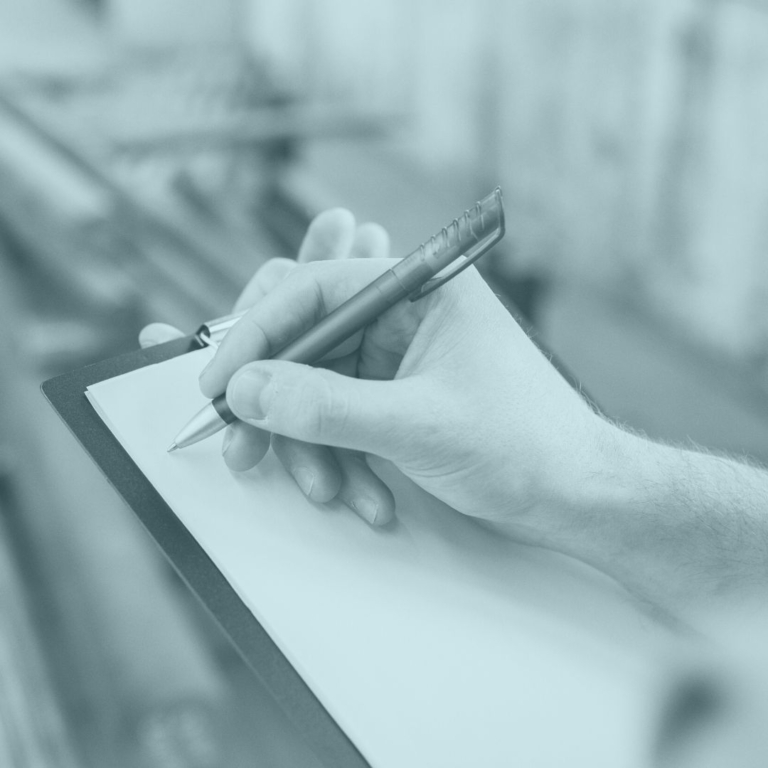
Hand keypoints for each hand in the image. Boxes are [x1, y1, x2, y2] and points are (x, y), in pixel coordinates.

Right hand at [199, 209, 617, 540]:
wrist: (575, 496)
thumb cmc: (526, 444)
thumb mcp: (416, 425)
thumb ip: (324, 406)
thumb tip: (246, 389)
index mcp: (419, 291)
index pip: (313, 291)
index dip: (256, 334)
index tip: (220, 381)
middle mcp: (403, 318)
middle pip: (305, 344)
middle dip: (276, 404)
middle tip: (245, 447)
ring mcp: (398, 361)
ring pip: (316, 391)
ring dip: (311, 447)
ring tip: (330, 491)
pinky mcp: (396, 401)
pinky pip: (341, 422)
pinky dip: (340, 461)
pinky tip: (366, 497)